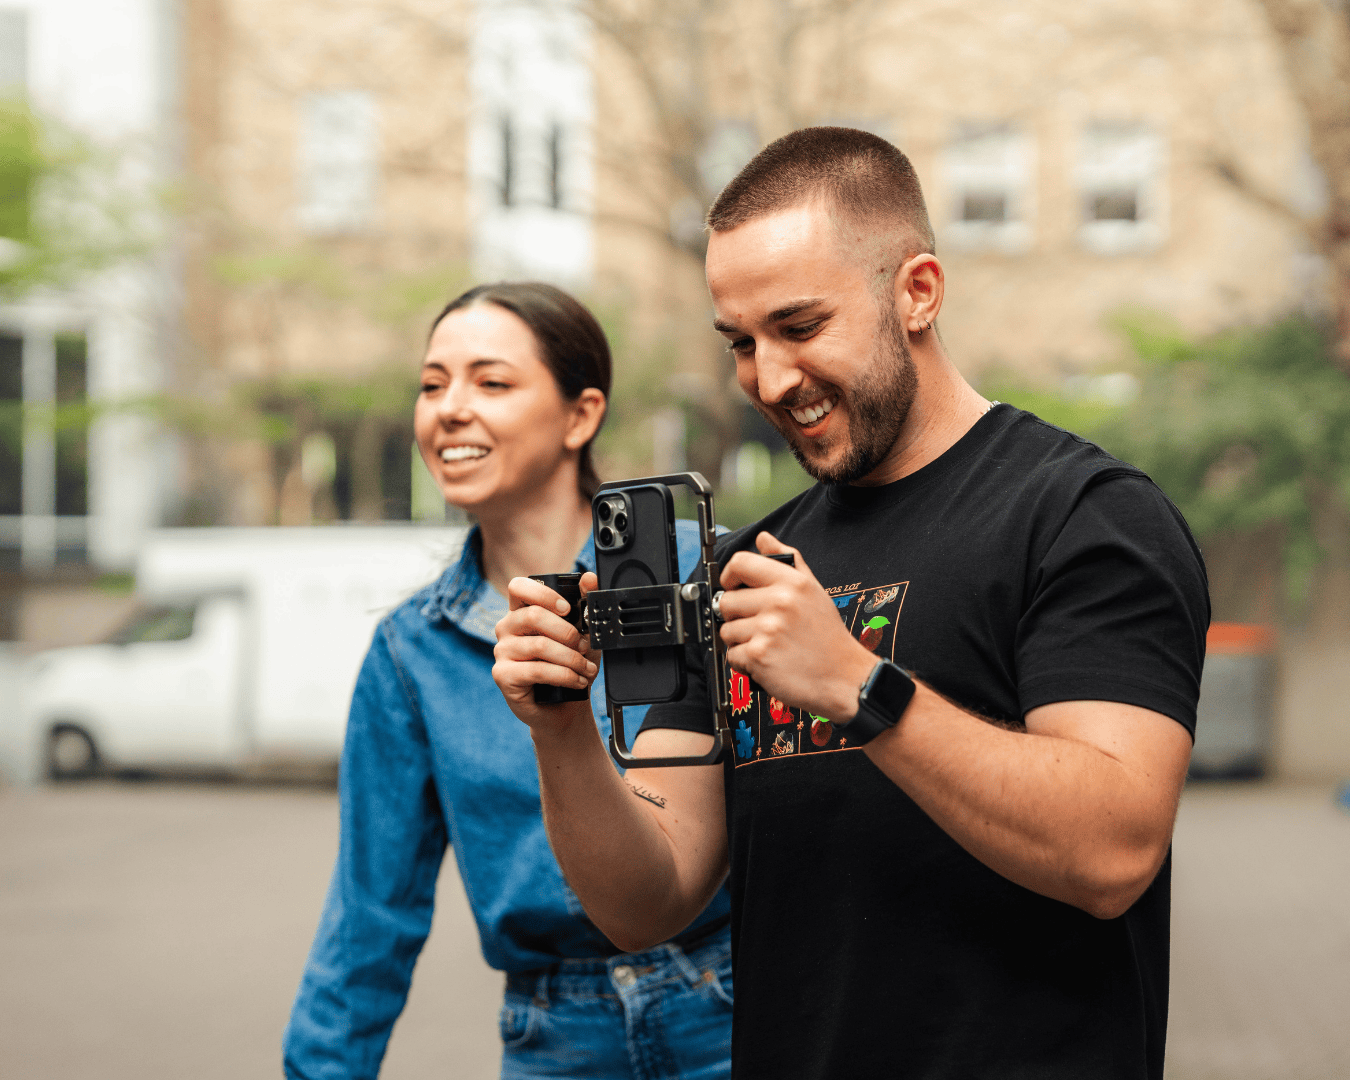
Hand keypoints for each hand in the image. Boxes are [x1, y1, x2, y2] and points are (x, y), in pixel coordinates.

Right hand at [493, 572, 600, 735]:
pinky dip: (564, 675)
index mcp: (522, 612)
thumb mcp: (583, 634)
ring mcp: (502, 651)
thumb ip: (585, 605)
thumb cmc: (570, 666)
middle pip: (532, 616)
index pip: (518, 587)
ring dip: (571, 658)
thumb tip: (589, 577)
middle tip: (584, 645)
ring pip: (539, 646)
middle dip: (567, 632)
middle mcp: (507, 628)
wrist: (565, 707)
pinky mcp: (503, 675)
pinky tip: (576, 681)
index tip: (568, 608)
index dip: (543, 594)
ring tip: (587, 668)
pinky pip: (537, 670)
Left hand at [717, 533, 876, 722]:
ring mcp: (768, 628)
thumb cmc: (828, 637)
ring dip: (741, 642)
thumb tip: (763, 538)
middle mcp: (779, 601)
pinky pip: (732, 655)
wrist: (845, 678)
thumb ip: (788, 561)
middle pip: (726, 601)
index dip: (729, 577)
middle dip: (736, 617)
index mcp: (791, 582)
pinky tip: (766, 662)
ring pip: (726, 631)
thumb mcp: (814, 590)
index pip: (740, 563)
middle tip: (758, 627)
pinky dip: (744, 663)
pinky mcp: (759, 655)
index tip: (733, 588)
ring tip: (767, 646)